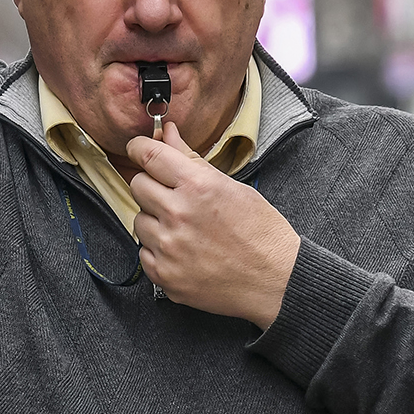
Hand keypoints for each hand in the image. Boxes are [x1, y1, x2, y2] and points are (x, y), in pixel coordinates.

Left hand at [126, 123, 300, 329]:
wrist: (276, 280)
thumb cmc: (261, 233)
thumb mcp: (232, 186)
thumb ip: (191, 159)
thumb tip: (167, 132)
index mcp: (197, 186)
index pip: (149, 155)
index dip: (139, 148)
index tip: (139, 151)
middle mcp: (178, 215)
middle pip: (137, 185)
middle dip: (152, 185)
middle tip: (174, 196)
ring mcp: (169, 247)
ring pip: (139, 220)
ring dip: (155, 220)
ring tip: (185, 228)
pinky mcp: (165, 275)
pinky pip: (144, 252)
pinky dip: (159, 250)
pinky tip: (184, 250)